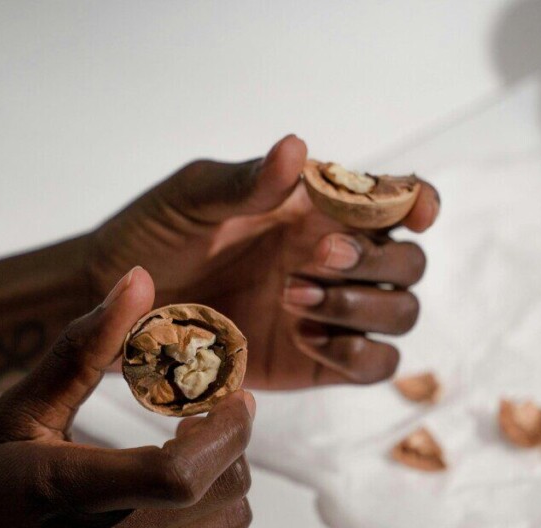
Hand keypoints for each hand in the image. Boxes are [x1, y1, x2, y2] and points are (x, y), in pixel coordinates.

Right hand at [0, 268, 253, 527]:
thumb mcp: (21, 416)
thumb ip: (81, 351)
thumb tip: (141, 281)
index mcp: (63, 497)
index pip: (176, 475)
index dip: (225, 433)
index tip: (233, 401)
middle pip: (220, 491)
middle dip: (226, 448)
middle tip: (199, 429)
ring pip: (231, 524)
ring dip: (221, 487)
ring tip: (177, 475)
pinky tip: (167, 522)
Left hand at [87, 136, 439, 389]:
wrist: (121, 305)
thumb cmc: (156, 235)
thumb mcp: (192, 198)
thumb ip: (247, 182)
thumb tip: (297, 148)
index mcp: (319, 208)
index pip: (394, 200)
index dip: (419, 203)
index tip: (417, 212)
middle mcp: (336, 260)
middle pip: (409, 265)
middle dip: (375, 262)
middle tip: (315, 259)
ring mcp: (332, 315)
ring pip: (402, 315)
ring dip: (363, 308)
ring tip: (292, 300)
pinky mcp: (318, 364)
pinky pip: (374, 366)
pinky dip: (358, 356)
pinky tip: (309, 340)